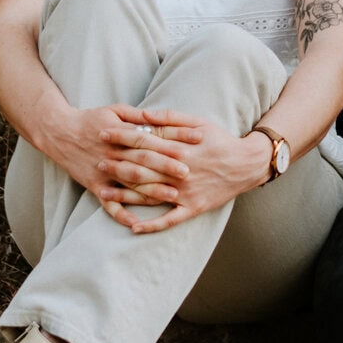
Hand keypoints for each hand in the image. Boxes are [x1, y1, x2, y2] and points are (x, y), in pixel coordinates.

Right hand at [45, 105, 202, 227]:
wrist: (59, 133)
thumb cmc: (91, 119)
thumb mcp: (114, 109)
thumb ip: (136, 115)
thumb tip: (159, 116)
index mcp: (120, 133)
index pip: (150, 136)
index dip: (173, 137)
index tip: (194, 140)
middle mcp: (113, 153)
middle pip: (143, 161)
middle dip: (166, 166)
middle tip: (188, 172)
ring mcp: (103, 171)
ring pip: (130, 184)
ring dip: (151, 191)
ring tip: (172, 196)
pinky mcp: (94, 185)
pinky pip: (108, 203)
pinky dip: (120, 213)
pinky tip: (135, 222)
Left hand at [101, 107, 272, 234]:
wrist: (246, 165)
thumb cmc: (221, 140)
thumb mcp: (198, 122)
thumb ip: (170, 119)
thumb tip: (143, 114)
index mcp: (179, 149)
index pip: (144, 143)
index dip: (122, 138)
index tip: (103, 134)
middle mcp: (180, 173)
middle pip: (142, 169)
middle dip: (117, 165)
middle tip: (96, 162)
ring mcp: (185, 193)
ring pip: (150, 196)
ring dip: (125, 195)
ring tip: (103, 193)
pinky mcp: (193, 208)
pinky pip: (169, 220)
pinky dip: (151, 225)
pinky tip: (133, 227)